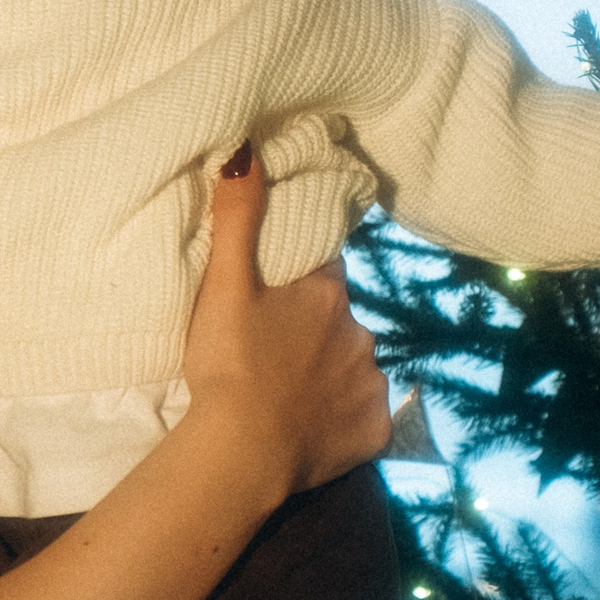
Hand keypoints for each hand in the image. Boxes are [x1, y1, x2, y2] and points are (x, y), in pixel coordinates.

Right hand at [179, 142, 388, 501]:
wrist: (241, 452)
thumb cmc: (230, 363)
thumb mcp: (224, 283)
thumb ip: (237, 216)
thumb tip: (248, 146)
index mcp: (327, 294)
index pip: (325, 269)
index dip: (304, 278)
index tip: (282, 294)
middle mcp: (361, 334)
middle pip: (340, 322)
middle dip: (317, 331)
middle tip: (275, 352)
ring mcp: (372, 385)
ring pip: (354, 369)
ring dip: (331, 375)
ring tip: (289, 395)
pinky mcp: (374, 433)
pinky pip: (364, 419)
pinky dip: (343, 421)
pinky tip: (312, 428)